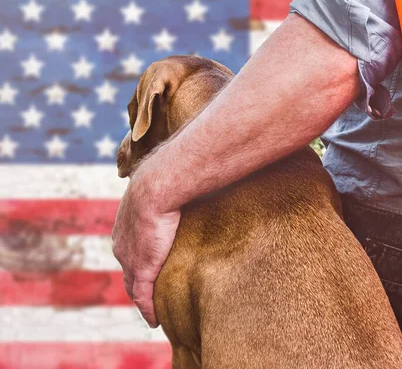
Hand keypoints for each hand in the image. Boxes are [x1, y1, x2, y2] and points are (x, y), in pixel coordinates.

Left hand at [112, 172, 180, 327]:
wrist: (158, 187)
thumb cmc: (164, 180)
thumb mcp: (160, 187)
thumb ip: (166, 193)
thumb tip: (181, 182)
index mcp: (124, 226)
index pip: (129, 250)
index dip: (137, 261)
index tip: (146, 267)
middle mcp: (122, 246)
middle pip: (128, 272)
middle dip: (136, 284)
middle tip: (149, 294)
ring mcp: (131, 259)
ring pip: (134, 287)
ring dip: (143, 300)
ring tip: (153, 310)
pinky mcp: (143, 269)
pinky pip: (143, 297)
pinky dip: (148, 310)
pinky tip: (154, 320)